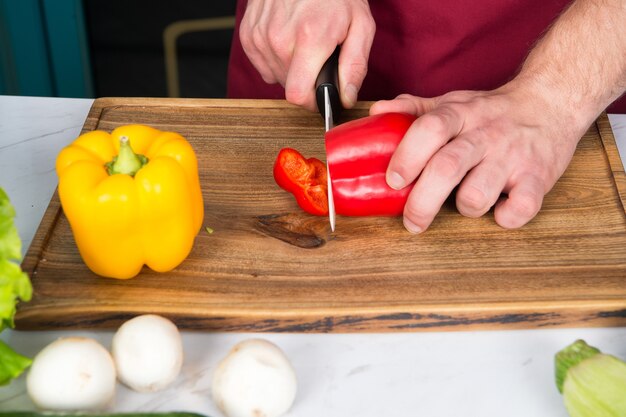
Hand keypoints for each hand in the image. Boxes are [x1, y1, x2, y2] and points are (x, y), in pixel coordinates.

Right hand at [239, 0, 374, 110]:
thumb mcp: (360, 26)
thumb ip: (355, 66)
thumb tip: (346, 98)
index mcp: (309, 39)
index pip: (298, 95)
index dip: (312, 102)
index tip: (321, 94)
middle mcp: (279, 38)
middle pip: (289, 87)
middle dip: (306, 80)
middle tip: (318, 56)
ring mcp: (260, 35)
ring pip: (275, 76)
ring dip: (291, 69)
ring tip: (304, 44)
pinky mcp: (249, 33)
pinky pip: (262, 64)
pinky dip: (275, 58)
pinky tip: (288, 40)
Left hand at [369, 85, 589, 232]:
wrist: (552, 102)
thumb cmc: (492, 111)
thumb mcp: (454, 103)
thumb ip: (414, 110)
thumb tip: (376, 114)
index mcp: (460, 114)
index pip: (428, 129)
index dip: (407, 156)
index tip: (393, 180)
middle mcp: (485, 134)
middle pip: (447, 168)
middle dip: (422, 202)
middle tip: (411, 221)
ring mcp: (513, 157)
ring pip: (478, 194)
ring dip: (466, 207)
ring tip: (467, 201)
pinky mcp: (539, 178)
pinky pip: (520, 208)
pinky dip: (506, 217)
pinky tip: (500, 209)